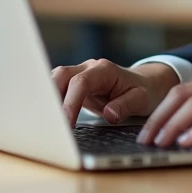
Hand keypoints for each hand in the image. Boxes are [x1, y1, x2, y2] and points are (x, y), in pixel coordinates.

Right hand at [52, 59, 179, 124]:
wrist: (145, 85)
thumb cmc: (143, 91)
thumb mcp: (141, 99)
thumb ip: (125, 105)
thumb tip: (109, 114)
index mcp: (104, 70)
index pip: (80, 83)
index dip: (70, 102)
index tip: (67, 123)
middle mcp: (89, 68)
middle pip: (61, 75)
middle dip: (51, 97)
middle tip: (50, 123)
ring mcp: (80, 75)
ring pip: (55, 79)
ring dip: (48, 98)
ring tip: (46, 121)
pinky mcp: (75, 85)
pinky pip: (58, 88)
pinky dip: (51, 101)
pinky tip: (49, 117)